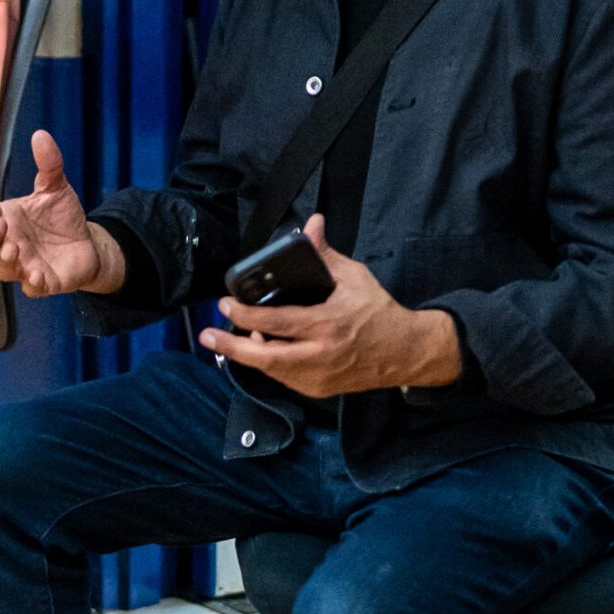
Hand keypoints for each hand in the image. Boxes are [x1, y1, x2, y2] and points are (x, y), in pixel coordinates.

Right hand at [0, 128, 123, 298]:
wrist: (87, 243)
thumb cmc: (61, 217)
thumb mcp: (56, 187)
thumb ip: (48, 164)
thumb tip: (40, 134)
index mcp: (5, 219)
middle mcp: (8, 244)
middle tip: (0, 223)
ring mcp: (23, 265)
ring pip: (2, 269)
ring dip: (4, 260)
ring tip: (12, 248)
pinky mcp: (43, 282)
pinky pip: (32, 288)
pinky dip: (32, 284)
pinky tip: (36, 276)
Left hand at [200, 215, 461, 395]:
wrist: (405, 352)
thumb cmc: (378, 311)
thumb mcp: (353, 277)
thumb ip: (325, 254)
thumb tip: (311, 223)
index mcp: (328, 323)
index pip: (278, 321)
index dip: (246, 314)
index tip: (225, 304)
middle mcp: (320, 354)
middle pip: (265, 358)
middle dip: (231, 347)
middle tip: (208, 335)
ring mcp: (318, 377)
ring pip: (271, 371)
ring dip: (248, 355)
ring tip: (230, 338)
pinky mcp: (319, 390)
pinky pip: (284, 378)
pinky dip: (269, 364)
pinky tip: (259, 350)